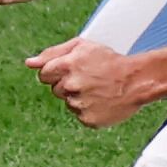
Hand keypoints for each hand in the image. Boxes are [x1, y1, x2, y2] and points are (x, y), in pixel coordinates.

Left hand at [26, 38, 143, 128]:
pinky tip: (101, 100)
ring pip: (68, 102)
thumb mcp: (81, 46)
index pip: (44, 74)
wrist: (136, 80)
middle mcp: (70, 86)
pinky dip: (88, 109)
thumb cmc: (109, 60)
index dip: (56, 72)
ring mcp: (79, 104)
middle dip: (68, 84)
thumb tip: (29, 63)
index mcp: (66, 66)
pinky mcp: (88, 120)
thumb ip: (52, 53)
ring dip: (78, 97)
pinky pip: (80, 115)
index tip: (70, 70)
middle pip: (56, 90)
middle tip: (88, 78)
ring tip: (97, 89)